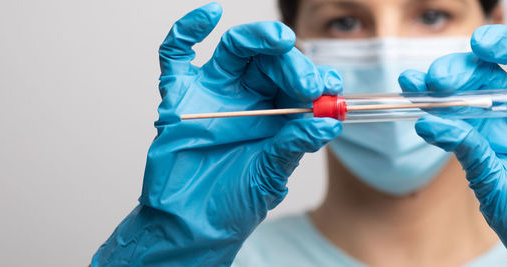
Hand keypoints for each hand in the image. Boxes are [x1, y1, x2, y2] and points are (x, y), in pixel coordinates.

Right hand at [92, 3, 340, 265]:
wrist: (190, 224)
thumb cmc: (233, 202)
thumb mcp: (271, 175)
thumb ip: (294, 145)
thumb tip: (328, 122)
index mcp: (277, 113)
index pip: (300, 82)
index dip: (316, 78)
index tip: (329, 87)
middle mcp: (248, 97)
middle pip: (271, 60)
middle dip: (293, 64)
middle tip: (304, 82)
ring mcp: (213, 92)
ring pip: (236, 49)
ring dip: (258, 38)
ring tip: (280, 40)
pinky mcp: (178, 96)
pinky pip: (177, 55)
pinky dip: (188, 29)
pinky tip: (208, 14)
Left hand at [399, 25, 506, 264]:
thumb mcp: (489, 183)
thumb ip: (465, 149)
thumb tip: (426, 122)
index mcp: (486, 124)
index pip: (457, 90)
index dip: (434, 82)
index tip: (413, 83)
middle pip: (488, 65)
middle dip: (462, 64)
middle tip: (444, 76)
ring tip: (486, 46)